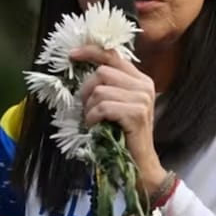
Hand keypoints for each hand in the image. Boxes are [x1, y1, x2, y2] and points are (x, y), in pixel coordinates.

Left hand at [71, 45, 166, 193]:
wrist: (139, 164)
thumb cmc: (124, 135)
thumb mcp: (118, 105)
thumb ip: (110, 86)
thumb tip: (86, 70)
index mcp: (141, 80)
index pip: (114, 55)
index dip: (91, 52)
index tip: (71, 55)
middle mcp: (144, 85)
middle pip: (102, 72)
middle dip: (87, 91)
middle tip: (88, 109)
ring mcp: (142, 98)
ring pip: (100, 90)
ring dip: (90, 108)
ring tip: (95, 121)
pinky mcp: (136, 113)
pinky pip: (102, 107)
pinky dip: (93, 118)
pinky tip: (96, 126)